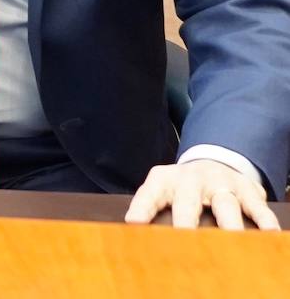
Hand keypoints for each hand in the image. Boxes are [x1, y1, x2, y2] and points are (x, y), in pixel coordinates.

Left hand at [125, 159, 280, 230]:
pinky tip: (268, 232)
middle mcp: (191, 180)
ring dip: (228, 224)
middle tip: (184, 240)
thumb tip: (133, 235)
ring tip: (230, 240)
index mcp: (164, 181)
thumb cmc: (182, 187)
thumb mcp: (161, 191)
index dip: (141, 209)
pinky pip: (256, 205)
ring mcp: (220, 183)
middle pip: (187, 202)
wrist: (212, 161)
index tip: (134, 223)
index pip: (148, 195)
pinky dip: (263, 218)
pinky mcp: (246, 189)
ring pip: (224, 204)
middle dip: (185, 222)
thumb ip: (149, 209)